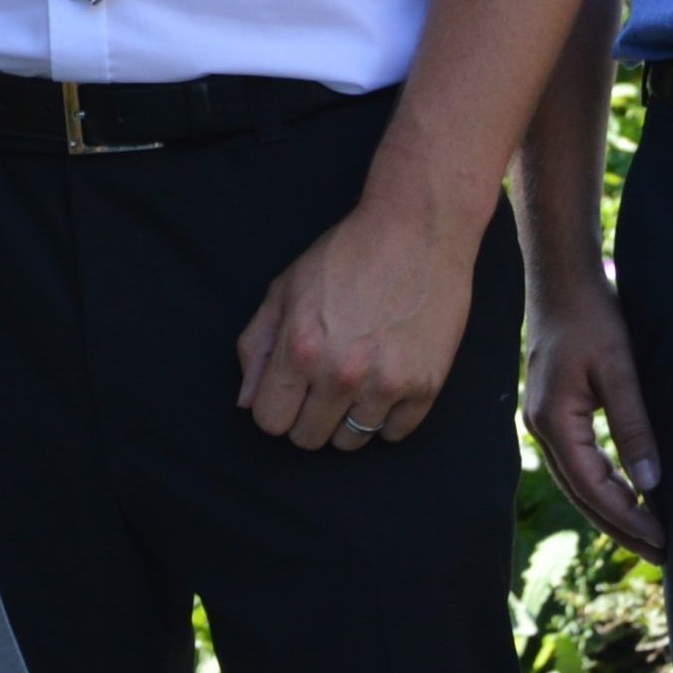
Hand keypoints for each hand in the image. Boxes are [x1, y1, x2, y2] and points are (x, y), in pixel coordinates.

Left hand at [235, 196, 477, 451]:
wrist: (417, 230)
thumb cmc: (346, 255)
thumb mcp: (285, 289)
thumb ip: (257, 347)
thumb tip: (246, 402)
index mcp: (300, 348)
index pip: (270, 422)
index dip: (276, 407)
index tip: (289, 389)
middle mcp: (341, 373)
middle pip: (308, 439)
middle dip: (308, 415)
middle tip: (322, 382)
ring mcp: (387, 384)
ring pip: (351, 442)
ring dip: (347, 417)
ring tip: (357, 377)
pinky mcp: (426, 387)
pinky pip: (394, 433)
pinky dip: (387, 415)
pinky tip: (386, 377)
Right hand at [523, 263, 663, 556]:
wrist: (560, 277)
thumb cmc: (591, 315)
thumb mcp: (620, 368)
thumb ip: (634, 426)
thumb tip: (651, 483)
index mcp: (554, 421)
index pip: (594, 488)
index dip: (630, 519)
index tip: (664, 541)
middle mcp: (542, 428)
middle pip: (582, 496)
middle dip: (622, 527)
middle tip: (662, 556)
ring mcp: (544, 421)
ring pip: (578, 483)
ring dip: (612, 511)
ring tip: (649, 536)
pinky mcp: (553, 411)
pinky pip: (577, 463)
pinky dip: (602, 485)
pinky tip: (628, 494)